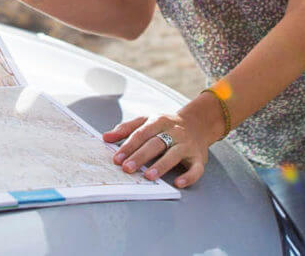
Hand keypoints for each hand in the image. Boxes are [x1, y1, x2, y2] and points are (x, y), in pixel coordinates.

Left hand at [102, 101, 219, 188]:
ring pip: (174, 154)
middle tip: (127, 169)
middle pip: (156, 143)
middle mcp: (174, 132)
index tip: (116, 159)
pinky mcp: (199, 158)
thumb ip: (126, 129)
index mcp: (159, 121)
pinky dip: (189, 176)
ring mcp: (187, 144)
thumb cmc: (166, 125)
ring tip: (148, 176)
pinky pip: (196, 168)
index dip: (128, 146)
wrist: (198, 123)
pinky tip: (178, 183)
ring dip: (161, 165)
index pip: (141, 133)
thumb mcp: (146, 121)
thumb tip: (105, 137)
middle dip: (140, 156)